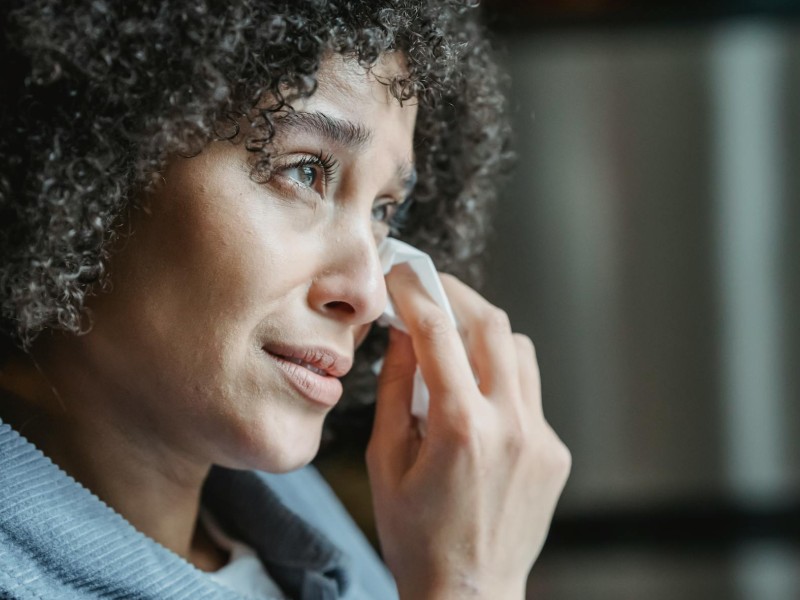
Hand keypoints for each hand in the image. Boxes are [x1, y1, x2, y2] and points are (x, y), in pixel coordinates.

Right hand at [366, 265, 570, 599]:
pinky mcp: (555, 451)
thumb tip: (403, 337)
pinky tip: (476, 402)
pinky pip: (529, 392)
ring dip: (483, 335)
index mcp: (460, 428)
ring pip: (518, 350)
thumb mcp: (384, 461)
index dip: (415, 292)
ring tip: (453, 344)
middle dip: (456, 296)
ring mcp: (539, 438)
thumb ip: (393, 391)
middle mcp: (510, 425)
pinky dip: (500, 380)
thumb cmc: (415, 536)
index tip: (401, 274)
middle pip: (492, 325)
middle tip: (429, 290)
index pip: (437, 333)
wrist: (469, 594)